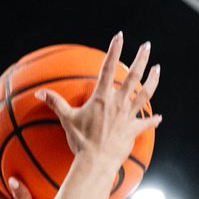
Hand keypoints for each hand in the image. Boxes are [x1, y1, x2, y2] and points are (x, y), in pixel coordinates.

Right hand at [34, 33, 160, 174]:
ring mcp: (128, 116)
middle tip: (147, 45)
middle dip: (141, 58)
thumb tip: (39, 92)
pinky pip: (146, 124)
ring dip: (153, 80)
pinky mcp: (133, 130)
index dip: (114, 50)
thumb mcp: (66, 119)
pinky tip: (159, 118)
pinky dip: (153, 121)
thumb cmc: (81, 141)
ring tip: (158, 69)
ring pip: (145, 94)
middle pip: (134, 76)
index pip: (108, 68)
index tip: (119, 36)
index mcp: (102, 98)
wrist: (96, 162)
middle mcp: (118, 103)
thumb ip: (54, 103)